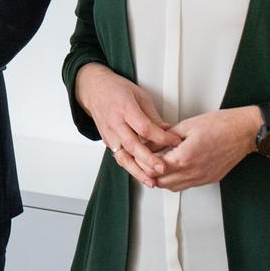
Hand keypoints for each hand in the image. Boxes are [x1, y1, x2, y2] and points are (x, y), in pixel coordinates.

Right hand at [74, 63, 181, 187]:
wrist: (95, 89)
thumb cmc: (117, 90)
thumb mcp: (140, 96)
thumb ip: (153, 116)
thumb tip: (169, 130)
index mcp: (125, 108)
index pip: (145, 127)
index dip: (161, 137)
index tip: (175, 142)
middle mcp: (115, 123)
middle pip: (133, 145)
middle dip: (149, 159)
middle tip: (163, 168)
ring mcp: (109, 134)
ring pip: (123, 157)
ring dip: (138, 171)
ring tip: (151, 181)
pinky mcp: (107, 142)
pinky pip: (119, 157)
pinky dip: (130, 168)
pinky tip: (141, 175)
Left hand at [153, 108, 258, 190]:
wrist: (243, 132)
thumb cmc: (220, 125)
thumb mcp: (185, 126)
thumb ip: (163, 139)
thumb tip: (148, 144)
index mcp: (185, 158)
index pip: (154, 169)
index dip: (143, 163)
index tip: (140, 155)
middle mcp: (193, 172)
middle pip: (161, 183)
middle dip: (150, 173)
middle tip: (146, 161)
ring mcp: (201, 178)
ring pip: (173, 187)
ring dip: (163, 179)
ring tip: (159, 164)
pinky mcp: (208, 179)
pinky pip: (186, 186)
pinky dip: (176, 180)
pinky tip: (176, 167)